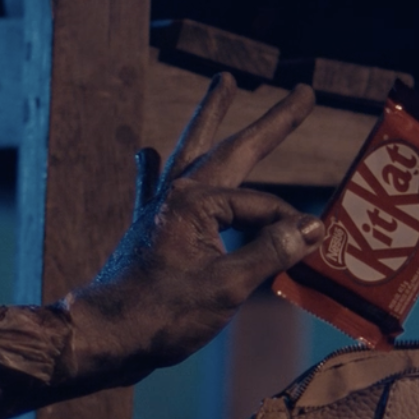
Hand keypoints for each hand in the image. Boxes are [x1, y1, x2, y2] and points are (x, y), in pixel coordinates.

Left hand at [65, 75, 322, 387]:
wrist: (104, 337)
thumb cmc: (162, 314)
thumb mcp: (227, 287)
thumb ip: (271, 252)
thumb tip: (314, 227)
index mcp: (198, 202)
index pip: (264, 207)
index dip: (291, 230)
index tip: (311, 249)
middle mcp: (179, 193)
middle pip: (234, 148)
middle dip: (273, 122)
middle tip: (303, 91)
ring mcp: (160, 207)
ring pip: (193, 149)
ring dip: (212, 116)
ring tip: (224, 81)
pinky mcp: (148, 227)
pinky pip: (153, 186)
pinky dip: (153, 168)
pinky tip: (147, 152)